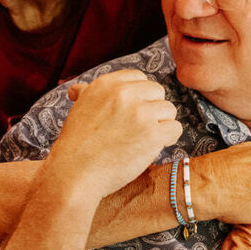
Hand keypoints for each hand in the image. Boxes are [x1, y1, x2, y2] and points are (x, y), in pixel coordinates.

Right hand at [45, 70, 181, 203]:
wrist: (75, 172)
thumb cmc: (76, 144)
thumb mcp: (79, 109)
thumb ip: (87, 95)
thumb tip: (79, 89)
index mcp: (106, 84)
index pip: (139, 77)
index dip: (140, 96)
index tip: (132, 112)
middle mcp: (124, 93)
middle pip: (157, 91)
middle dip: (152, 109)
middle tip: (139, 128)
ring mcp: (139, 112)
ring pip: (169, 110)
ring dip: (161, 125)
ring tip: (143, 139)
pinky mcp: (152, 133)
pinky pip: (175, 128)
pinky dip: (168, 139)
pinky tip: (152, 147)